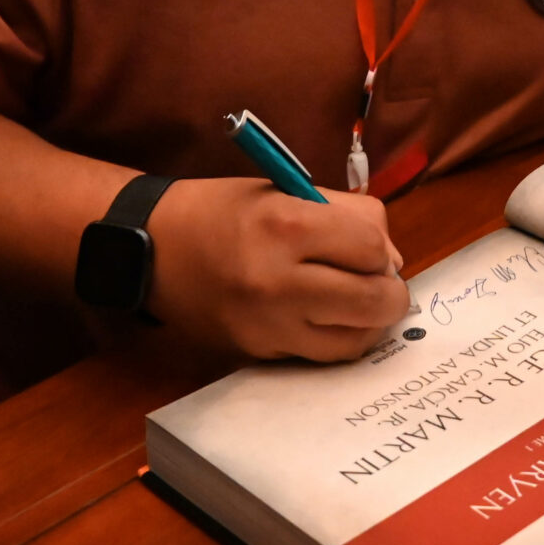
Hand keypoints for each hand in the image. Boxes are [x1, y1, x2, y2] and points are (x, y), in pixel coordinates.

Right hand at [145, 176, 407, 360]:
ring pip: (354, 341)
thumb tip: (391, 260)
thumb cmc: (222, 210)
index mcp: (285, 226)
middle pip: (374, 302)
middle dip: (390, 293)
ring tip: (357, 301)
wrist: (152, 248)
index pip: (371, 249)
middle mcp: (278, 281)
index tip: (369, 247)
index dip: (381, 248)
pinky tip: (327, 317)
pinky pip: (320, 354)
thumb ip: (347, 215)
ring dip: (369, 323)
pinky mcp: (258, 353)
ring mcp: (267, 325)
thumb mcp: (285, 190)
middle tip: (380, 281)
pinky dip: (335, 338)